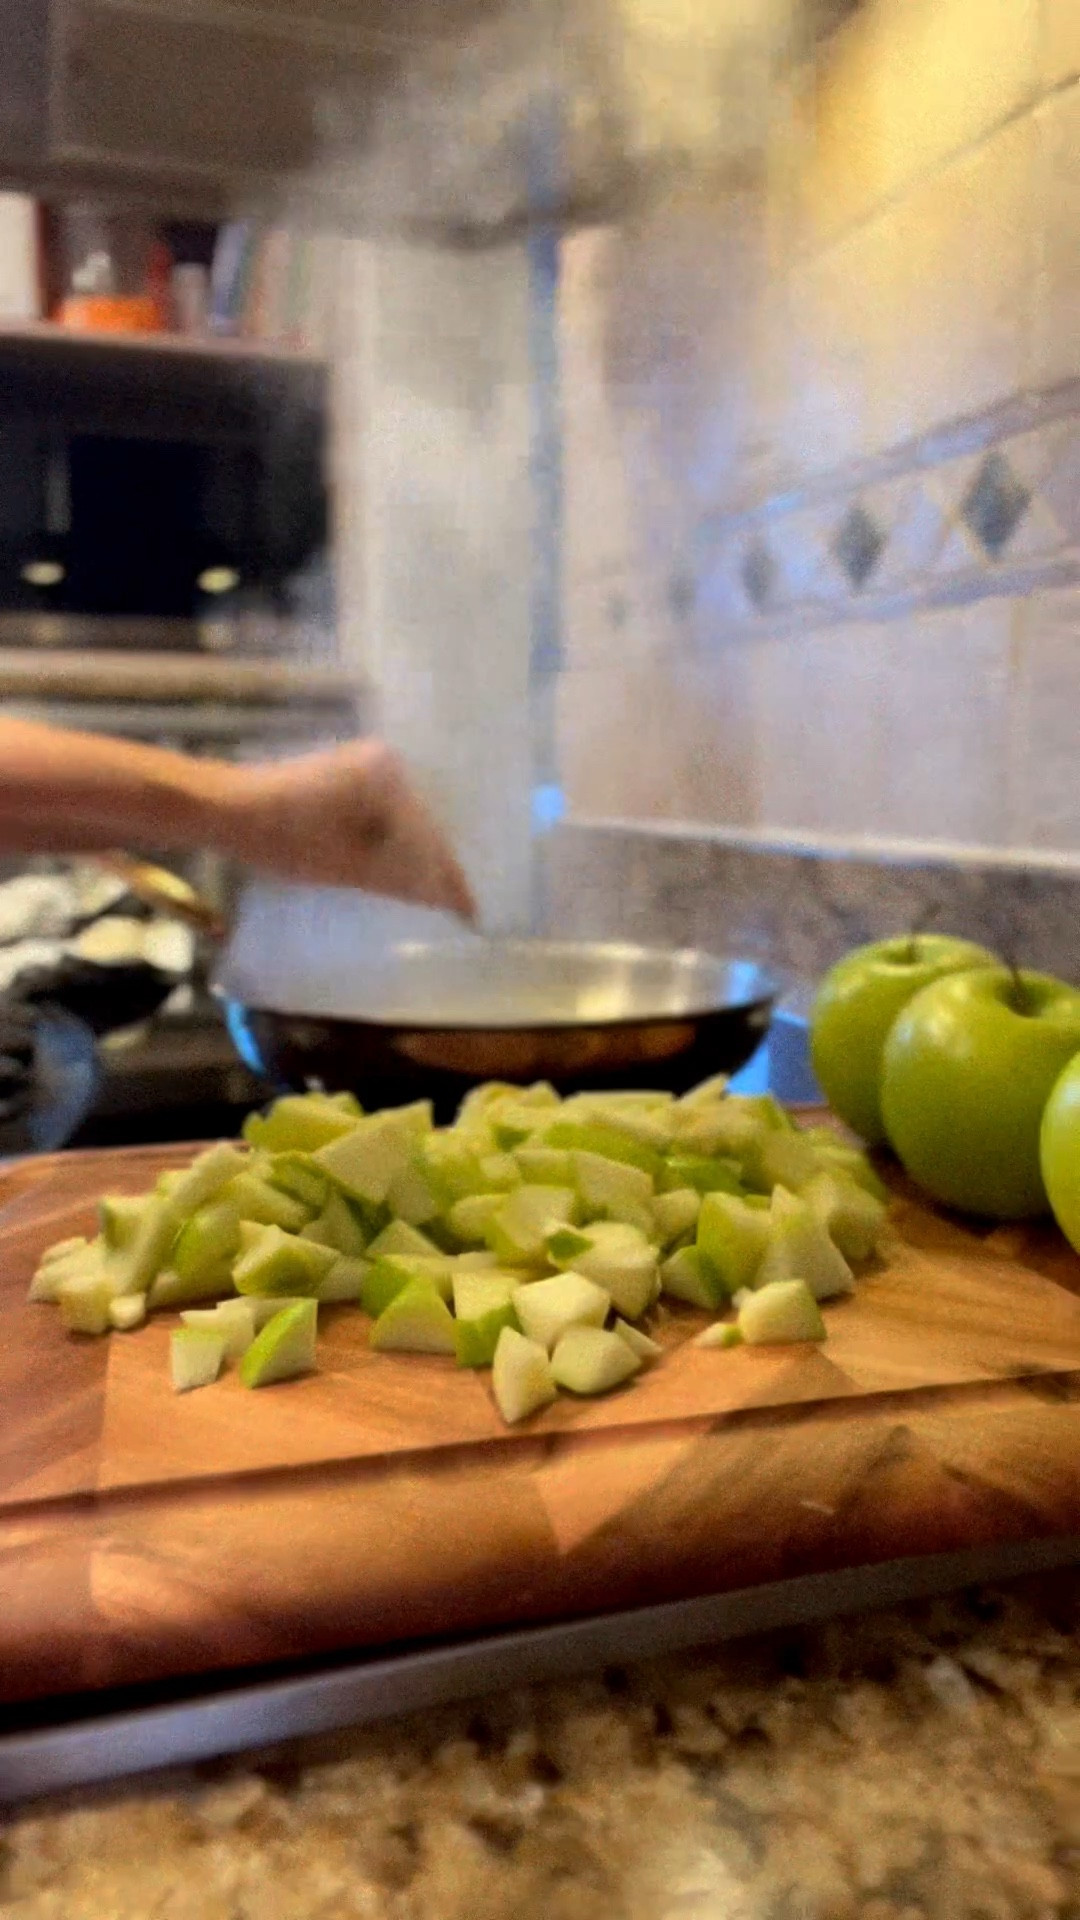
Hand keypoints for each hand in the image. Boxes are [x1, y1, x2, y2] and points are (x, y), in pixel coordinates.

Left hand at [230, 740, 476, 922]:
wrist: (223, 811)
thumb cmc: (286, 837)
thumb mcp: (348, 868)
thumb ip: (401, 881)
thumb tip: (445, 897)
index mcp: (388, 775)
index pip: (430, 834)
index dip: (449, 875)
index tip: (470, 911)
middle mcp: (383, 762)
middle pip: (420, 824)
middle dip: (434, 864)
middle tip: (457, 906)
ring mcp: (361, 767)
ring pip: (399, 822)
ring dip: (410, 856)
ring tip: (432, 895)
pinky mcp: (342, 778)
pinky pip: (378, 816)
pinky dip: (386, 844)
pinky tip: (395, 871)